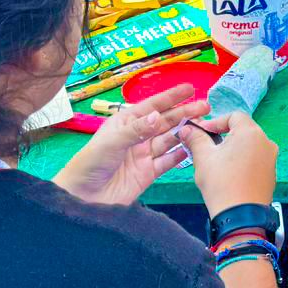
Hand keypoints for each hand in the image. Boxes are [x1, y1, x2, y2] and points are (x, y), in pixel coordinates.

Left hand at [52, 84, 210, 204]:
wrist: (83, 198)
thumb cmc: (90, 164)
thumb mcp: (111, 143)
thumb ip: (136, 130)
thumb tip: (157, 116)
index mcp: (125, 123)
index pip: (152, 106)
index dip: (171, 97)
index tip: (189, 89)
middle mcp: (137, 136)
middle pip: (165, 121)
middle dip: (184, 113)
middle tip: (205, 106)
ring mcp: (144, 154)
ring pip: (169, 139)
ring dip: (185, 132)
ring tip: (203, 125)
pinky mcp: (148, 173)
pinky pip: (168, 160)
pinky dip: (181, 154)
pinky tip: (193, 148)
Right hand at [177, 110, 278, 215]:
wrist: (240, 215)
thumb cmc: (221, 182)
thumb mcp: (203, 157)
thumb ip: (196, 138)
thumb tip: (187, 129)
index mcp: (251, 132)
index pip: (233, 116)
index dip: (216, 122)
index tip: (201, 133)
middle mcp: (266, 142)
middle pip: (242, 130)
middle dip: (223, 135)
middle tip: (206, 146)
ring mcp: (271, 158)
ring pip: (249, 145)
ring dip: (233, 148)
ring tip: (216, 161)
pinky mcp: (271, 172)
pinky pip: (255, 159)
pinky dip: (243, 160)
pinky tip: (230, 173)